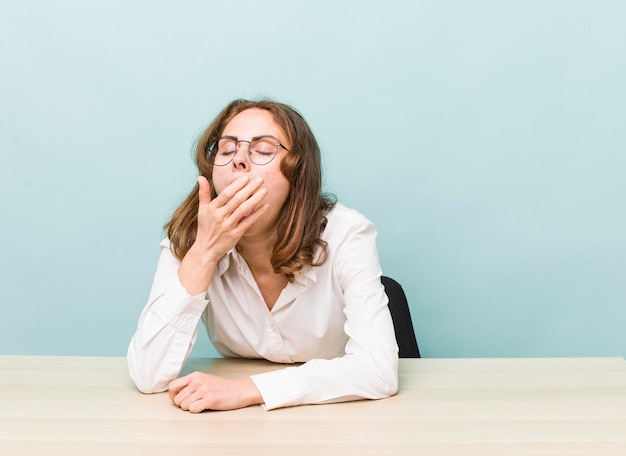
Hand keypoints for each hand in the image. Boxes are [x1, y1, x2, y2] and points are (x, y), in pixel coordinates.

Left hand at [168, 372, 262, 412]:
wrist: (240, 389)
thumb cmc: (222, 387)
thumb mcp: (204, 379)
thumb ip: (190, 384)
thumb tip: (175, 393)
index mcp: (195, 375)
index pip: (172, 386)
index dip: (173, 395)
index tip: (179, 399)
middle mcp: (197, 381)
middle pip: (177, 399)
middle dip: (183, 404)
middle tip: (194, 403)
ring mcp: (203, 390)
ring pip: (183, 406)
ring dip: (191, 408)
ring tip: (201, 404)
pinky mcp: (209, 399)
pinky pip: (192, 409)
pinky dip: (197, 411)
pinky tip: (205, 406)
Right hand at [178, 175, 268, 294]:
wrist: (206, 249)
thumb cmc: (205, 228)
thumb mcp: (202, 210)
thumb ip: (203, 193)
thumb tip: (201, 177)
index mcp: (212, 208)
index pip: (226, 194)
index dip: (237, 185)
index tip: (247, 178)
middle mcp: (220, 216)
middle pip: (237, 199)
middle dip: (250, 188)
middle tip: (260, 180)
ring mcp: (228, 225)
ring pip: (244, 209)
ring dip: (256, 199)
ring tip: (265, 191)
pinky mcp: (235, 234)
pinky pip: (248, 222)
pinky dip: (258, 214)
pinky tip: (266, 206)